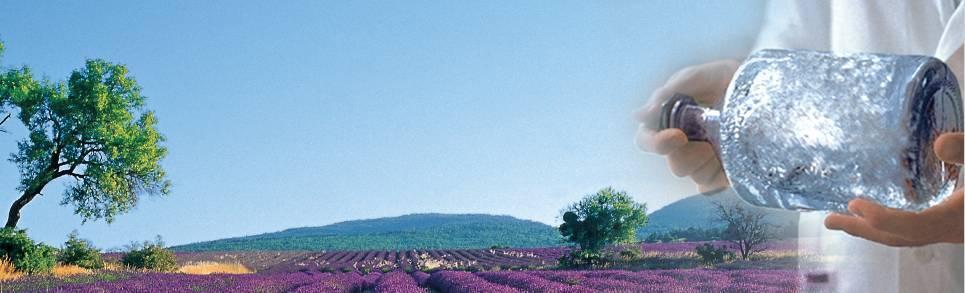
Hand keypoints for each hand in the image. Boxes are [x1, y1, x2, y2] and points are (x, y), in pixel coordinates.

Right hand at [634, 60, 738, 192]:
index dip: (656, 143)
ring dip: (709, 162)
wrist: (764, 86)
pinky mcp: (721, 172)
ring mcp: (703, 159)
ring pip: (694, 175)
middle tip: (709, 143)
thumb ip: (671, 91)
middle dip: (690, 156)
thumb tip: (638, 115)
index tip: (678, 137)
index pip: (646, 140)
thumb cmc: (726, 78)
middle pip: (673, 164)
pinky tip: (731, 161)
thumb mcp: (699, 76)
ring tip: (727, 142)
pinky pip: (712, 186)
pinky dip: (720, 177)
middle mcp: (683, 143)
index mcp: (668, 121)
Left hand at [824, 133, 963, 245]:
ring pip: (906, 236)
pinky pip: (913, 229)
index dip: (883, 218)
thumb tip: (939, 144)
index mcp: (955, 219)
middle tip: (829, 220)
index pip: (913, 227)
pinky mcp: (950, 224)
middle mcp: (951, 231)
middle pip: (900, 237)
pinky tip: (877, 209)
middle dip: (863, 229)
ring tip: (843, 219)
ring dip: (873, 228)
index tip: (853, 204)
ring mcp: (951, 230)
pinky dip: (890, 223)